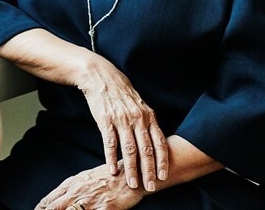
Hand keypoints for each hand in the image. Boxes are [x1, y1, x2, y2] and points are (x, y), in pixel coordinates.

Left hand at [36, 165, 145, 209]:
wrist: (132, 173)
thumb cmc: (108, 177)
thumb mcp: (85, 179)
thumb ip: (70, 189)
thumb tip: (54, 200)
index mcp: (72, 184)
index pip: (49, 201)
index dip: (39, 209)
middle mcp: (78, 192)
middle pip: (54, 208)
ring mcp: (91, 200)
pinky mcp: (106, 207)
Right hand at [77, 57, 168, 190]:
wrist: (102, 77)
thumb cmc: (122, 93)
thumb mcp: (140, 105)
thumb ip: (148, 123)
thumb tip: (156, 142)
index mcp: (148, 116)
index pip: (159, 142)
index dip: (162, 161)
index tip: (163, 176)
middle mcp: (137, 119)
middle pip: (146, 149)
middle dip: (149, 170)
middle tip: (150, 186)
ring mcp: (121, 120)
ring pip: (129, 149)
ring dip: (131, 169)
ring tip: (132, 183)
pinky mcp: (105, 120)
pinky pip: (110, 143)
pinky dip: (111, 158)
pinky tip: (112, 170)